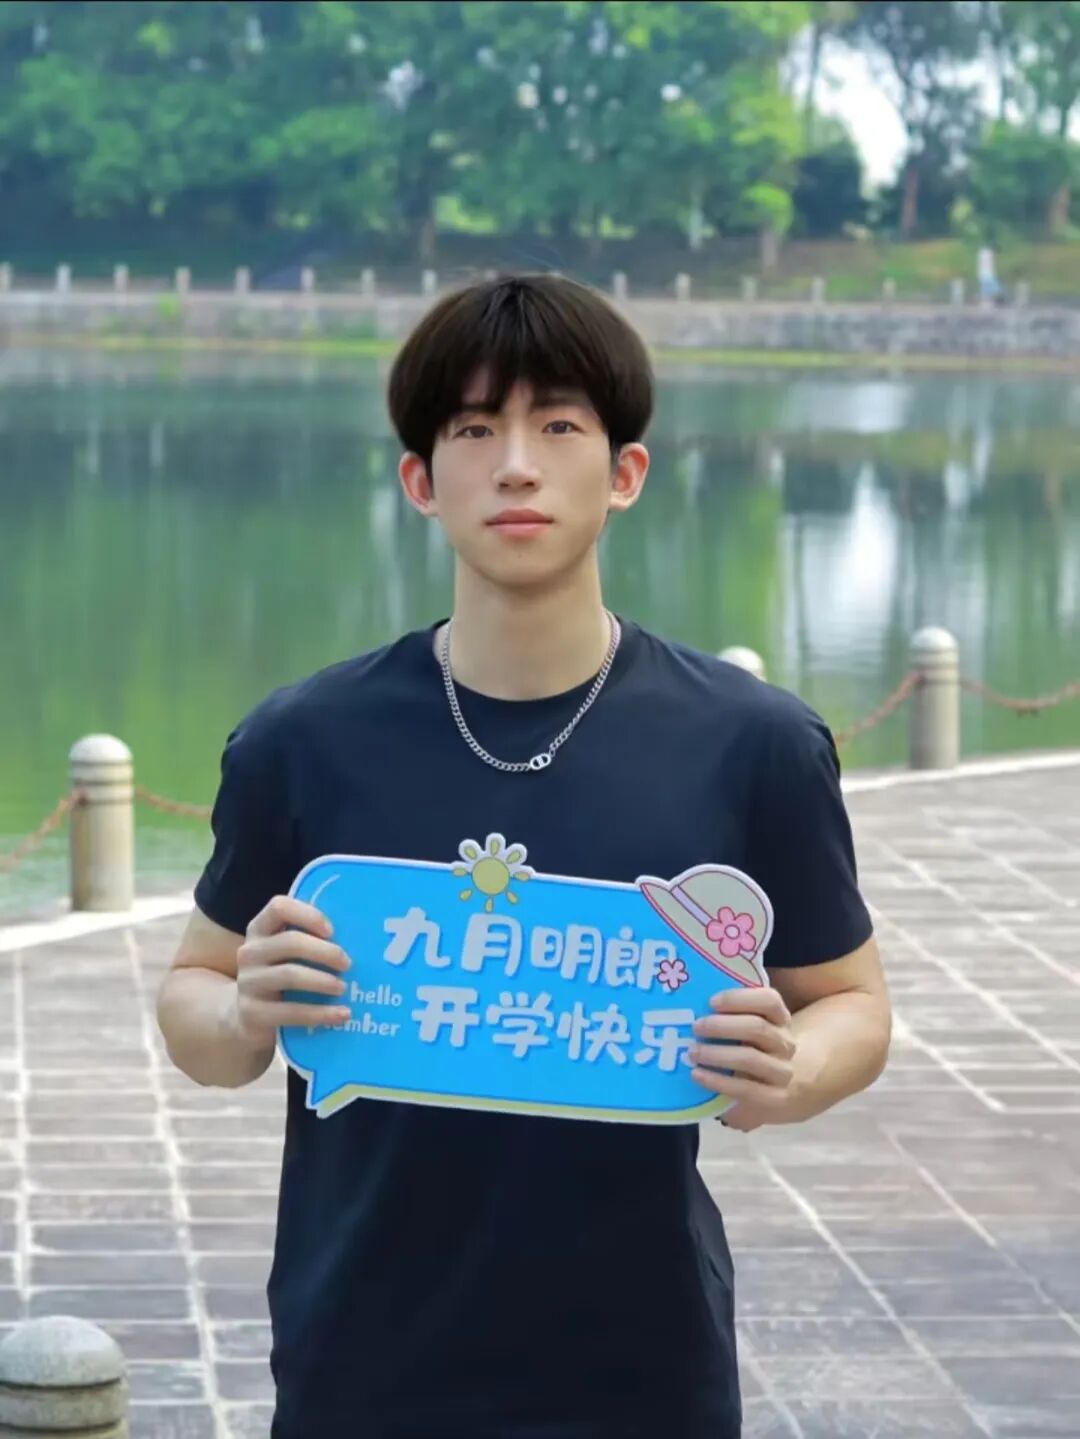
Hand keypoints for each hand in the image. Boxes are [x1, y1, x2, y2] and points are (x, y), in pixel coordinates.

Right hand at [233, 896, 352, 1048]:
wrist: (247, 1016)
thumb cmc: (280, 975)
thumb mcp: (287, 954)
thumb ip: (310, 940)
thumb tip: (360, 936)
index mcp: (260, 929)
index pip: (279, 907)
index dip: (308, 915)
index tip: (332, 930)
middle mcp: (250, 952)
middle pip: (290, 942)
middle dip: (324, 952)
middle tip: (348, 963)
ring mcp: (248, 983)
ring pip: (290, 975)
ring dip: (322, 981)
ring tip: (343, 988)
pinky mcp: (253, 1013)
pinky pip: (290, 1012)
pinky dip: (321, 1014)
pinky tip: (343, 1014)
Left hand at [689, 986, 796, 1131]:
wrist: (772, 1087)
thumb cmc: (748, 1048)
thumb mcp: (745, 1028)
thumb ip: (727, 1016)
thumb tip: (690, 1005)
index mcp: (779, 1018)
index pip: (769, 1001)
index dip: (739, 999)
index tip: (711, 1002)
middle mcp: (785, 1043)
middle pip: (758, 1028)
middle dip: (722, 1026)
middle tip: (696, 1027)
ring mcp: (782, 1072)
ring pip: (750, 1058)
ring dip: (717, 1054)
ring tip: (692, 1052)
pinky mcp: (774, 1098)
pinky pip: (746, 1089)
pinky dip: (718, 1081)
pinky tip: (697, 1075)